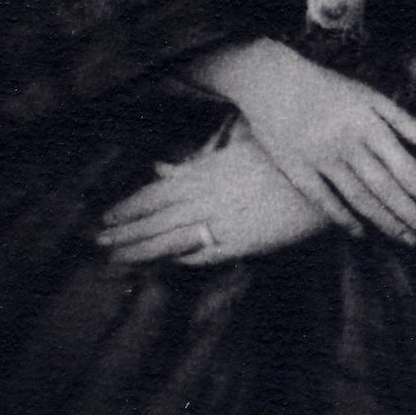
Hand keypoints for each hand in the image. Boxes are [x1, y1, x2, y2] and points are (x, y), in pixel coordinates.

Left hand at [95, 136, 329, 266]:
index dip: (127, 207)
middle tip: (97, 243)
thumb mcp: (234, 151)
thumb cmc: (277, 158)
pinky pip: (205, 253)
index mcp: (205, 172)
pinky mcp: (243, 242)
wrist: (318, 177)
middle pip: (156, 217)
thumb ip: (194, 164)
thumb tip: (160, 168)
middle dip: (124, 231)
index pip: (155, 193)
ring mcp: (224, 220)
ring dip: (142, 248)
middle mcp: (208, 197)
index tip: (105, 218)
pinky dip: (183, 258)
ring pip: (173, 237)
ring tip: (116, 258)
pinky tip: (164, 264)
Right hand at [222, 41, 415, 247]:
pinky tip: (362, 234)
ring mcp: (322, 159)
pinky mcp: (297, 170)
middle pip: (390, 191)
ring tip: (412, 241)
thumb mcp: (370, 96)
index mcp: (371, 125)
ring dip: (389, 224)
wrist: (272, 81)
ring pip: (361, 200)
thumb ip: (406, 122)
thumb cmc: (327, 88)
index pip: (410, 170)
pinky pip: (324, 202)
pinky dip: (344, 219)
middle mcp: (349, 144)